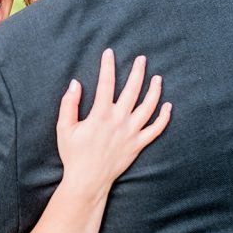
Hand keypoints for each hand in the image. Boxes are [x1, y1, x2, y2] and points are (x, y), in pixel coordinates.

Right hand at [55, 49, 171, 201]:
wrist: (87, 180)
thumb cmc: (74, 154)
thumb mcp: (64, 128)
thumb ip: (69, 104)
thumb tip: (75, 83)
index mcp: (100, 114)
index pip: (106, 83)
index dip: (108, 65)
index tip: (109, 53)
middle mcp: (119, 120)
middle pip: (132, 89)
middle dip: (138, 71)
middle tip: (142, 59)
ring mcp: (131, 132)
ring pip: (148, 106)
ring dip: (154, 90)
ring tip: (157, 78)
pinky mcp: (138, 144)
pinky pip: (156, 129)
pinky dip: (164, 117)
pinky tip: (168, 106)